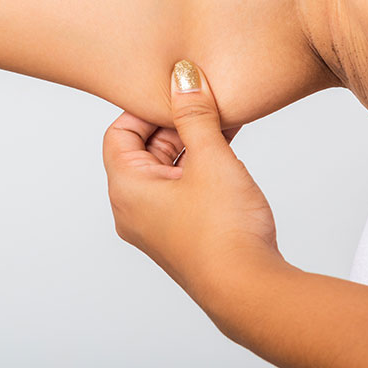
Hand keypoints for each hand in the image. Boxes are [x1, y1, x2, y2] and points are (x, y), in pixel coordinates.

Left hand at [101, 59, 281, 303]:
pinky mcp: (180, 234)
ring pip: (165, 170)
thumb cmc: (223, 230)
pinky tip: (227, 155)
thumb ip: (195, 114)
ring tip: (223, 125)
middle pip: (142, 150)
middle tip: (206, 105)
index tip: (178, 93)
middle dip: (174, 124)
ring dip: (191, 145)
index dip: (146, 108)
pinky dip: (198, 168)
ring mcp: (155, 225)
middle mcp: (132, 209)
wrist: (249, 290)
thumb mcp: (210, 159)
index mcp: (126, 188)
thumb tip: (182, 77)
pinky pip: (180, 190)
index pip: (119, 132)